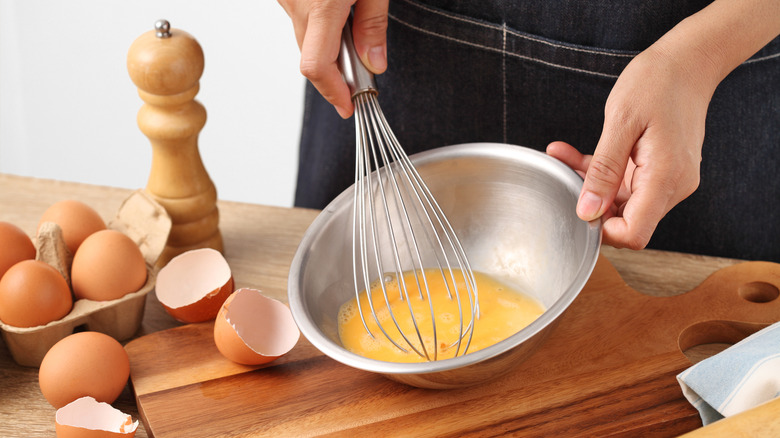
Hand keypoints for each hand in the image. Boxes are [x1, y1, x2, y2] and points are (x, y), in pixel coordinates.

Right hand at [278, 0, 388, 118]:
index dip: (333, 93)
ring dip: (328, 45)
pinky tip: (336, 8)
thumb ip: (373, 24)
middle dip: (338, 69)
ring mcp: (287, 0)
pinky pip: (301, 22)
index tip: (347, 106)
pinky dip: (318, 26)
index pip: (318, 67)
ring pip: (306, 41)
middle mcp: (298, 5)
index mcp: (322, 5)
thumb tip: (373, 64)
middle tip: (363, 60)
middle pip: (313, 58)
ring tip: (351, 18)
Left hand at [547, 45, 713, 248]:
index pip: (634, 233)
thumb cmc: (657, 82)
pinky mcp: (662, 171)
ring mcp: (670, 179)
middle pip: (627, 220)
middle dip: (591, 204)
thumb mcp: (620, 123)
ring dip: (591, 185)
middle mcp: (673, 186)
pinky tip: (575, 155)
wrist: (688, 61)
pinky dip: (602, 173)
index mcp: (666, 177)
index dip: (603, 230)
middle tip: (563, 176)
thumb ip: (603, 171)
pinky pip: (626, 183)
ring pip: (622, 201)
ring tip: (563, 156)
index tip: (578, 207)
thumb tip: (587, 212)